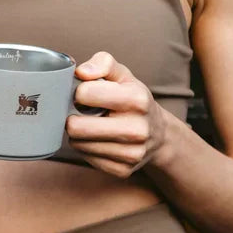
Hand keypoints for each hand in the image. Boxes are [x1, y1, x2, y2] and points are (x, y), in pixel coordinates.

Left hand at [67, 51, 167, 177]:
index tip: (85, 94)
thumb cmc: (133, 100)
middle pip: (76, 127)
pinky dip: (86, 148)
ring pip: (78, 144)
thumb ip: (102, 63)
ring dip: (78, 134)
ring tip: (92, 125)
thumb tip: (81, 72)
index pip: (84, 94)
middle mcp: (137, 129)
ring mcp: (131, 153)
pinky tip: (99, 140)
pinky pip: (85, 158)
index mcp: (137, 100)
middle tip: (81, 113)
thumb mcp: (122, 75)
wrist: (159, 134)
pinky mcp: (123, 170)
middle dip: (72, 117)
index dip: (78, 92)